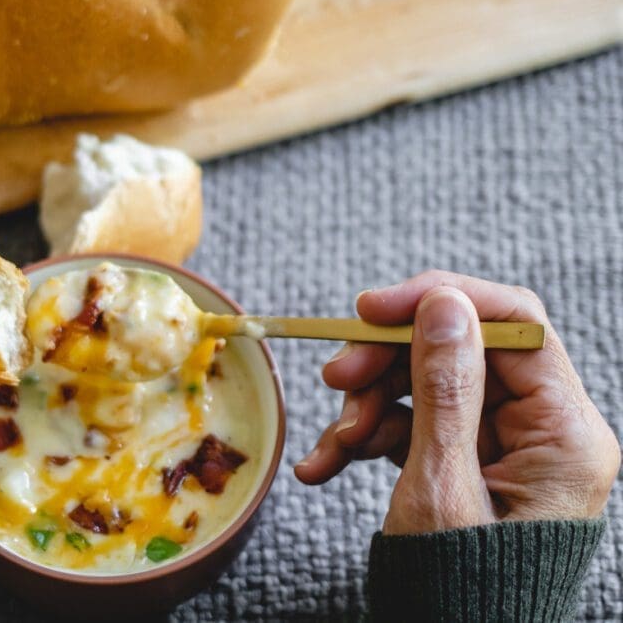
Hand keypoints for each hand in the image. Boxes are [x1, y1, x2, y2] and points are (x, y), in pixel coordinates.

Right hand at [294, 270, 619, 533]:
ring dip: (368, 406)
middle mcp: (545, 433)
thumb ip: (444, 387)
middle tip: (335, 377)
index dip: (439, 302)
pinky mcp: (471, 464)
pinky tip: (327, 465)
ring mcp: (506, 448)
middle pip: (462, 351)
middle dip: (388, 362)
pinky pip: (416, 424)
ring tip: (333, 446)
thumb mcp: (440, 484)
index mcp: (565, 435)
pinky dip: (367, 437)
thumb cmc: (457, 590)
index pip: (514, 325)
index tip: (371, 308)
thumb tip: (445, 303)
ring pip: (429, 385)